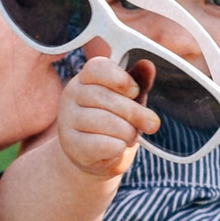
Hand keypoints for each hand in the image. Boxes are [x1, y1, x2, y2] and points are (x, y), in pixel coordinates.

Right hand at [58, 55, 161, 180]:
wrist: (95, 155)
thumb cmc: (114, 120)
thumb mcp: (129, 98)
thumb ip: (138, 81)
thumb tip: (148, 65)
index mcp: (85, 78)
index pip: (97, 67)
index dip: (121, 79)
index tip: (135, 91)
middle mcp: (71, 95)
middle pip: (106, 97)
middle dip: (136, 112)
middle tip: (151, 123)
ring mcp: (68, 120)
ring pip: (108, 122)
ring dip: (129, 132)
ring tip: (130, 136)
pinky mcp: (72, 145)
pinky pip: (105, 144)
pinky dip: (120, 147)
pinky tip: (118, 146)